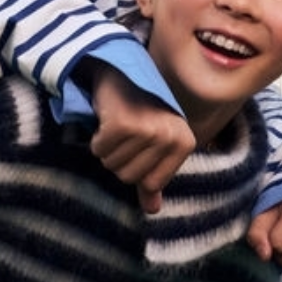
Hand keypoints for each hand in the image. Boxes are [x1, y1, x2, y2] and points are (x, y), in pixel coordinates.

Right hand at [85, 64, 195, 213]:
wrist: (123, 72)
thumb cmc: (141, 111)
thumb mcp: (154, 144)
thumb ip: (154, 178)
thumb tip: (153, 210)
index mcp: (185, 143)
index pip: (150, 184)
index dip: (135, 170)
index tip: (138, 147)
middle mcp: (169, 137)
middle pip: (128, 176)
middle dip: (118, 160)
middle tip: (125, 135)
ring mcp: (147, 129)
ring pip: (112, 164)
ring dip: (107, 149)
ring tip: (117, 126)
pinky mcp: (123, 123)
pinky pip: (100, 150)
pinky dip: (97, 139)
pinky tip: (106, 120)